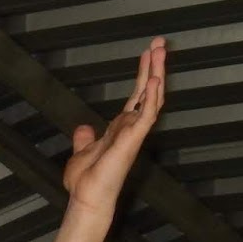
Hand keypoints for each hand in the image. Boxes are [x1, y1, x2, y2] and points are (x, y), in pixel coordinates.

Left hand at [62, 37, 165, 215]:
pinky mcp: (133, 141)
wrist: (86, 199)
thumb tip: (84, 128)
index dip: (143, 74)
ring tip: (160, 51)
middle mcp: (131, 129)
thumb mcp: (82, 153)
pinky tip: (154, 79)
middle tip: (160, 42)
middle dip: (155, 66)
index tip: (147, 53)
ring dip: (156, 74)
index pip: (136, 95)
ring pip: (151, 98)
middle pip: (148, 91)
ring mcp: (134, 134)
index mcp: (121, 129)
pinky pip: (147, 115)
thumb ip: (84, 139)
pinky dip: (151, 97)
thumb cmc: (86, 183)